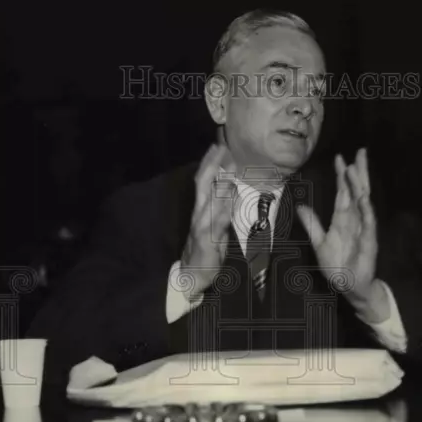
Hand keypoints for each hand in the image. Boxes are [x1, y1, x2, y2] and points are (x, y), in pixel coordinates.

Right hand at [179, 144, 235, 297]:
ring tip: (228, 168)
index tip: (218, 146)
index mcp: (202, 209)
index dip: (209, 163)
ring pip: (210, 200)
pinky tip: (229, 199)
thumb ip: (221, 207)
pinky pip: (215, 223)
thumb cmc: (206, 250)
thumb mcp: (215, 225)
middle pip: (203, 184)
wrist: (191, 276)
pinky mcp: (206, 240)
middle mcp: (200, 214)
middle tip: (222, 147)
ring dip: (219, 183)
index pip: (204, 181)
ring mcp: (202, 226)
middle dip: (212, 165)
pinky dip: (222, 210)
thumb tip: (230, 188)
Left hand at [296, 148, 388, 320]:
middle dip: (358, 172)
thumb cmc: (337, 264)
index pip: (343, 191)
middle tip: (360, 152)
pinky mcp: (368, 240)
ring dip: (359, 185)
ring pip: (362, 201)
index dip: (341, 175)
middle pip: (356, 190)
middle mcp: (354, 219)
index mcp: (342, 218)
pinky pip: (368, 222)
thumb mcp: (319, 242)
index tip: (340, 157)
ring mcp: (363, 228)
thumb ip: (312, 224)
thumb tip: (300, 207)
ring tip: (356, 168)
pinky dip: (366, 209)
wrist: (348, 285)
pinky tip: (364, 198)